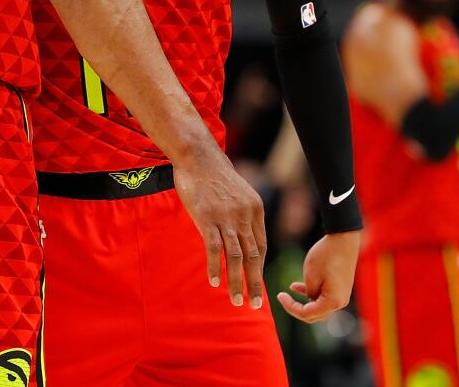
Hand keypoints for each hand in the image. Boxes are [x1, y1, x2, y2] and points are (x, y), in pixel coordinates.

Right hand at [173, 142, 267, 308]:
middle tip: (254, 304)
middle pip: (253, 256)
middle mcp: (245, 215)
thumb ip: (241, 213)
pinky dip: (215, 266)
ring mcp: (226, 217)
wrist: (197, 155)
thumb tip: (239, 234)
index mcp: (255, 209)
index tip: (256, 284)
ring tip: (235, 300)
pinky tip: (214, 281)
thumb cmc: (214, 174)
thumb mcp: (237, 192)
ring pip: (236, 256)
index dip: (259, 267)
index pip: (261, 246)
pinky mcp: (207, 218)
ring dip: (237, 281)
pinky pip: (214, 248)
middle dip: (254, 283)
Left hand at [277, 230, 359, 322]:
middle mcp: (340, 303)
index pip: (307, 314)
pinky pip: (323, 297)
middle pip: (314, 315)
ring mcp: (341, 296)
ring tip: (287, 293)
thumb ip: (309, 292)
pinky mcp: (340, 288)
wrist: (343, 239)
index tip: (279, 295)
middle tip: (282, 298)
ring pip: (318, 307)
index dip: (290, 307)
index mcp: (333, 302)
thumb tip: (310, 300)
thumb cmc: (326, 256)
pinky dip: (310, 294)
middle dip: (296, 309)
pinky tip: (295, 286)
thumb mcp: (311, 275)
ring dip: (303, 302)